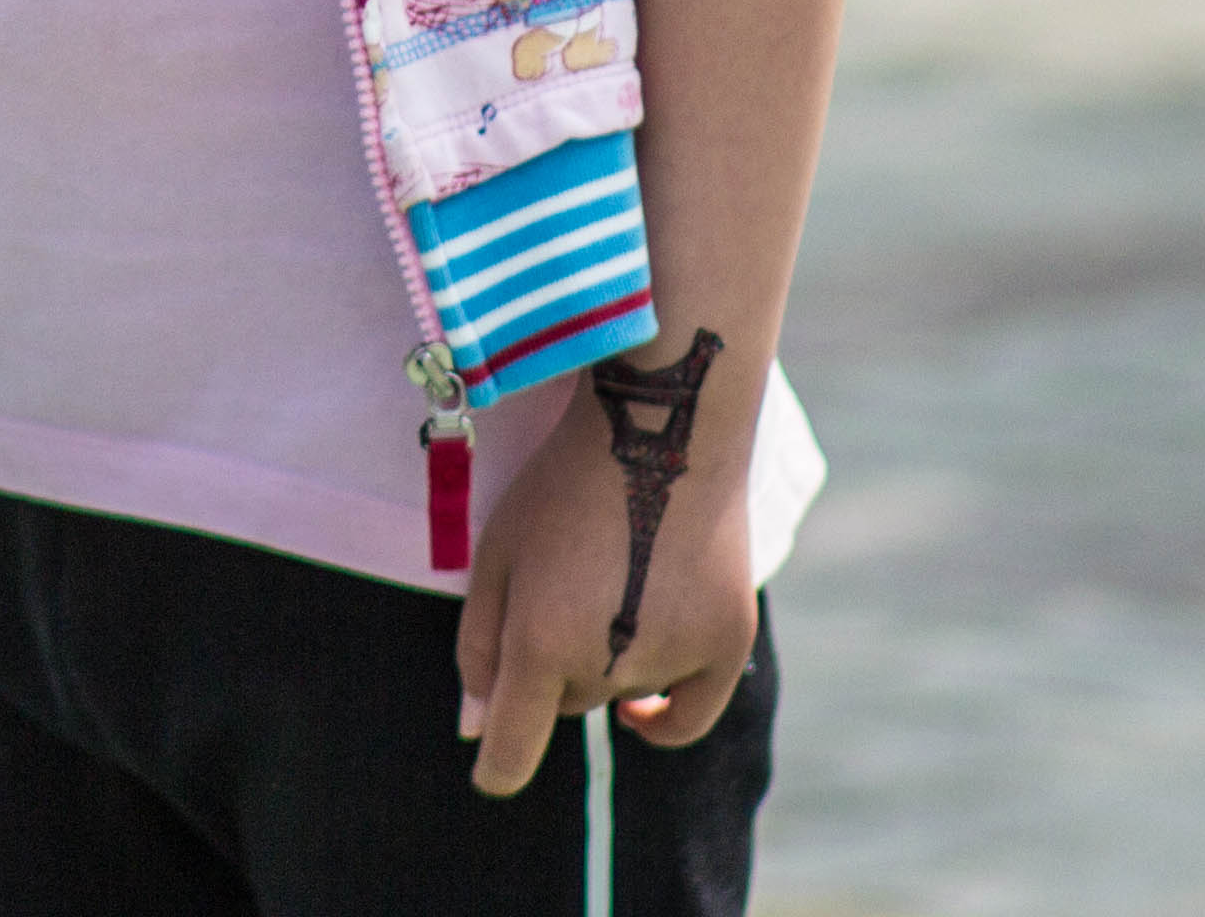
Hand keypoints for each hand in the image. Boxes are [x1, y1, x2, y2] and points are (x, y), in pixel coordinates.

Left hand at [453, 363, 760, 796]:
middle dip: (553, 665)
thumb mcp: (497, 553)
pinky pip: (684, 712)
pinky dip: (661, 714)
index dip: (497, 768)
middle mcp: (608, 662)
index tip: (490, 777)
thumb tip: (477, 732)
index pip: (514, 747)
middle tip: (560, 588)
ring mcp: (674, 657)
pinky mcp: (727, 645)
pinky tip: (642, 709)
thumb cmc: (562, 485)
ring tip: (609, 579)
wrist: (662, 428)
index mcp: (540, 639)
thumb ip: (481, 647)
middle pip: (566, 701)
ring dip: (606, 661)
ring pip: (620, 695)